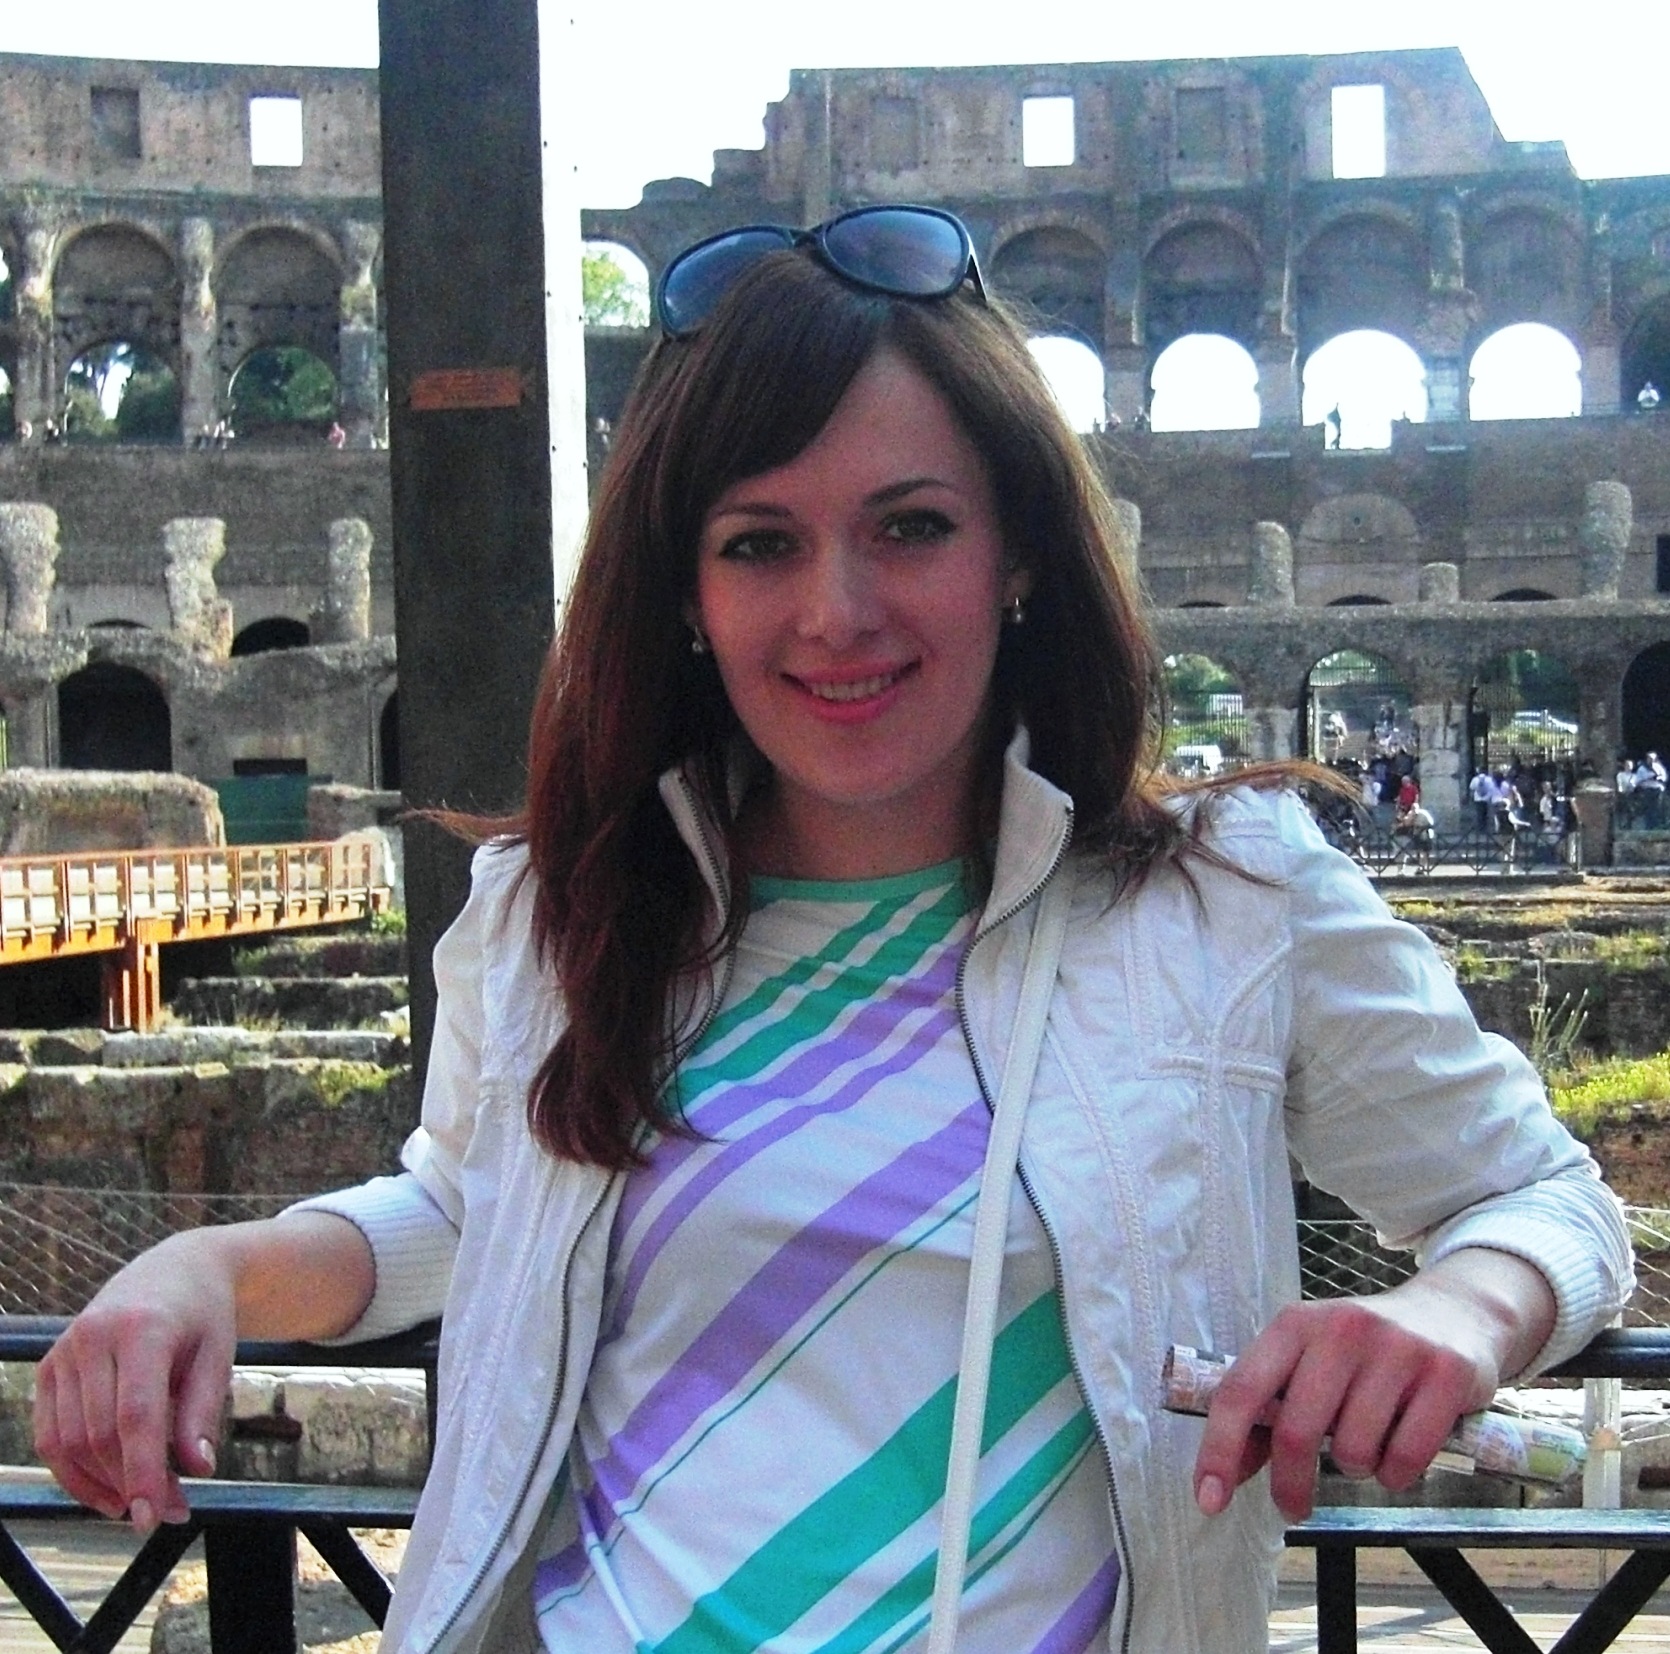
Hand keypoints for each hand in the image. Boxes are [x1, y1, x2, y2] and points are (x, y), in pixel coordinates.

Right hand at [33, 1210, 373, 1533]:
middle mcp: (92, 1337)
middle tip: (168, 1511)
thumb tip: (199, 1468)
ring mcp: (63, 1351)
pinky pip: (49, 1435)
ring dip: (102, 1485)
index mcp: (142, 1328)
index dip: (142, 1471)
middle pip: (100, 1434)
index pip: (135, 1415)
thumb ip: (203, 1410)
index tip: (154, 1516)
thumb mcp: (219, 1354)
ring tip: (143, 1503)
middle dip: (131, 1483)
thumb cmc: (204, 1314)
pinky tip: (107, 1489)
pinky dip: (73, 1471)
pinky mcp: (48, 1366)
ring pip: (68, 1442)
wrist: (175, 1270)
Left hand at [1192, 1249, 1556, 1521]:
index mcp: (1294, 1323)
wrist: (1454, 1311)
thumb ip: (1269, 1413)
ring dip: (1355, 1469)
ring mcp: (1396, 1349)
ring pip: (1353, 1452)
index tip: (1209, 1499)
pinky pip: (1405, 1458)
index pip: (1242, 1391)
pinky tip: (1401, 1449)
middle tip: (1293, 1507)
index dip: (1219, 1449)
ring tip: (1368, 1445)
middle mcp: (1341, 1329)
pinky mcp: (1445, 1374)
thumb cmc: (1366, 1350)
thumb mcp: (1310, 1361)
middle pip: (1297, 1432)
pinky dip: (1397, 1474)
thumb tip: (1228, 1473)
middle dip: (1290, 1485)